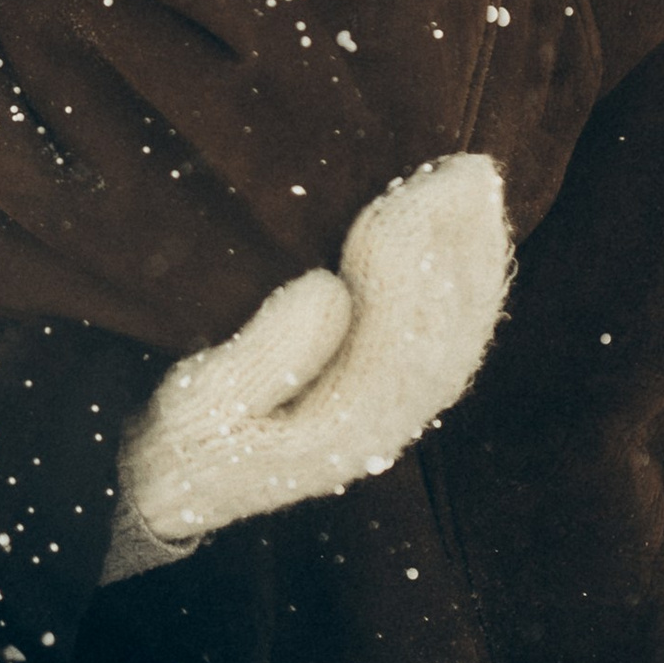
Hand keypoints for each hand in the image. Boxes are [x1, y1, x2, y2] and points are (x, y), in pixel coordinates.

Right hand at [115, 154, 512, 555]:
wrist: (184, 494)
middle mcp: (387, 428)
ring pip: (457, 332)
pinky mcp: (397, 404)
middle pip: (442, 324)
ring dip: (474, 257)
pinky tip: (473, 242)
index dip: (408, 254)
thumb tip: (327, 288)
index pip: (393, 328)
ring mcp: (400, 418)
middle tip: (468, 168)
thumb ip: (259, 355)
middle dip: (457, 241)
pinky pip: (453, 341)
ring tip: (478, 189)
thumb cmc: (185, 437)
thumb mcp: (197, 403)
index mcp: (341, 427)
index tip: (413, 189)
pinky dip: (470, 286)